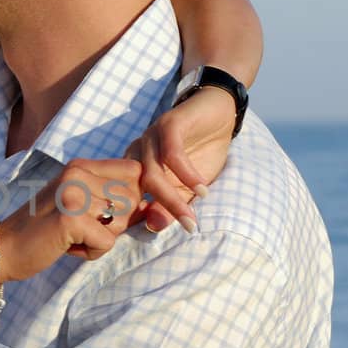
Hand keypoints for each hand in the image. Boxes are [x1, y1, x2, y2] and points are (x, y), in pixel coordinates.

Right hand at [0, 158, 142, 275]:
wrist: (3, 248)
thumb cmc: (44, 231)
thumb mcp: (77, 204)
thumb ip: (111, 199)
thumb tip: (151, 204)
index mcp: (81, 165)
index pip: (135, 171)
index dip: (133, 196)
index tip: (109, 214)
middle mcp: (77, 173)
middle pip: (132, 198)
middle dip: (116, 223)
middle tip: (83, 229)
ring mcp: (73, 193)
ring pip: (122, 222)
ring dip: (102, 239)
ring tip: (74, 237)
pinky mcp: (71, 218)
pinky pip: (107, 242)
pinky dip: (92, 252)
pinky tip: (69, 247)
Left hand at [128, 86, 236, 232]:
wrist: (219, 111)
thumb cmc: (201, 151)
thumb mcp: (188, 185)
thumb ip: (172, 205)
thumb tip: (154, 228)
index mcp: (136, 167)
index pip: (129, 197)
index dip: (140, 218)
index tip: (158, 236)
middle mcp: (138, 152)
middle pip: (139, 187)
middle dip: (162, 211)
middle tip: (186, 227)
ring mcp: (151, 137)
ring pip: (153, 173)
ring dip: (173, 197)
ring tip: (192, 215)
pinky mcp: (169, 123)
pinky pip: (171, 153)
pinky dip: (186, 173)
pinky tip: (201, 188)